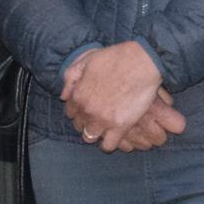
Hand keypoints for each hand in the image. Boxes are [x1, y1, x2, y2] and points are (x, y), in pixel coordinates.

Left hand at [62, 42, 176, 150]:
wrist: (140, 62)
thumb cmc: (115, 58)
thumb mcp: (86, 60)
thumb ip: (71, 77)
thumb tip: (64, 96)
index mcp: (78, 95)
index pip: (71, 112)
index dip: (78, 110)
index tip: (88, 108)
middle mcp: (87, 110)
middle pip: (80, 126)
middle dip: (86, 122)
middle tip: (98, 117)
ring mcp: (102, 120)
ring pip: (90, 137)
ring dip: (96, 133)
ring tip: (106, 127)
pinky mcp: (120, 127)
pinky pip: (108, 146)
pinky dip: (109, 143)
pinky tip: (114, 135)